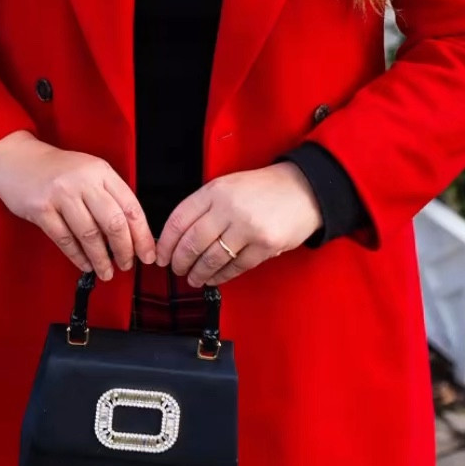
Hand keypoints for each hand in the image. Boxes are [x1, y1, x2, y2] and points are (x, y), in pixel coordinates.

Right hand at [0, 131, 156, 279]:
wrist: (17, 160)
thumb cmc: (58, 170)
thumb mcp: (89, 172)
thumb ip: (109, 196)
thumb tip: (132, 233)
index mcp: (100, 171)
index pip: (130, 206)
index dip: (142, 235)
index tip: (147, 254)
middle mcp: (83, 181)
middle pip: (113, 222)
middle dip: (124, 250)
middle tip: (127, 265)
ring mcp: (61, 194)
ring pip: (89, 235)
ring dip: (101, 258)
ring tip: (106, 272)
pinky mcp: (41, 209)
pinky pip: (65, 239)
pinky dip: (78, 256)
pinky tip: (85, 265)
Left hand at [153, 164, 322, 286]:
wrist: (303, 190)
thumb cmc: (263, 189)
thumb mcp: (228, 186)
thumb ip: (205, 206)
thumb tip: (178, 236)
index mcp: (216, 191)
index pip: (180, 219)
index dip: (166, 242)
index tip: (161, 255)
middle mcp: (229, 208)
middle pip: (192, 242)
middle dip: (180, 261)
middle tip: (176, 269)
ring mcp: (248, 228)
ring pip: (212, 258)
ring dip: (198, 273)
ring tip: (193, 278)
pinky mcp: (266, 245)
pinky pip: (236, 267)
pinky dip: (221, 276)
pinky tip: (214, 279)